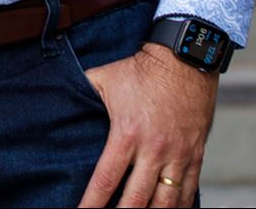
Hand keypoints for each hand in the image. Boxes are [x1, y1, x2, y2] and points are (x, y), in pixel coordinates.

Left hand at [77, 43, 217, 207]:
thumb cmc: (140, 70)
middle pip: (136, 200)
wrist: (184, 60)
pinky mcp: (196, 155)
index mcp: (127, 134)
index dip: (92, 203)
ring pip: (166, 202)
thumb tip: (59, 104)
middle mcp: (154, 149)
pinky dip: (179, 208)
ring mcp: (178, 155)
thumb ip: (82, 95)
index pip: (106, 179)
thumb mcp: (103, 79)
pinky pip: (190, 192)